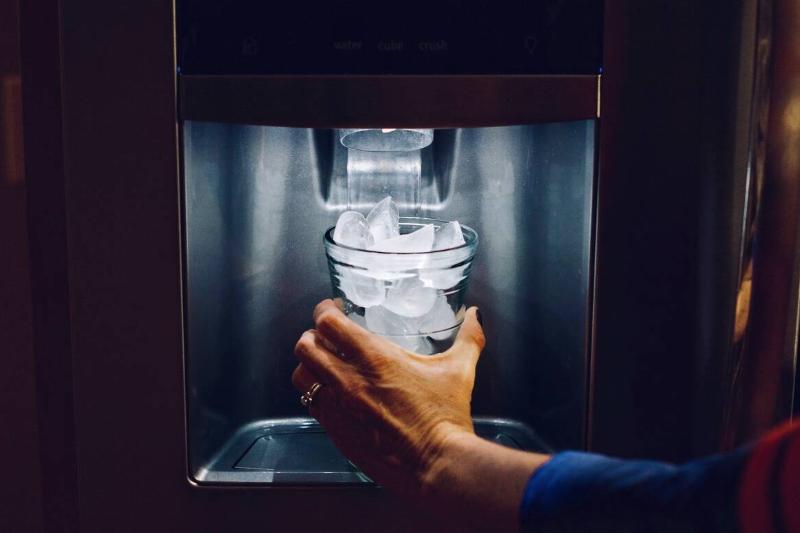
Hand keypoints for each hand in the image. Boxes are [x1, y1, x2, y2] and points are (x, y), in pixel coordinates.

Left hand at [291, 299, 484, 496]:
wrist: (437, 464)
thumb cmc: (445, 417)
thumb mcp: (459, 370)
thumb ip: (468, 338)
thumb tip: (475, 316)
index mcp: (374, 357)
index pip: (327, 322)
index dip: (324, 311)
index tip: (332, 309)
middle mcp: (348, 380)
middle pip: (305, 345)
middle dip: (312, 335)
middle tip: (326, 335)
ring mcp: (338, 408)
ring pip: (301, 375)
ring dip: (309, 365)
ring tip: (323, 363)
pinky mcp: (336, 432)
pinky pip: (310, 405)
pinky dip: (316, 393)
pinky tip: (332, 393)